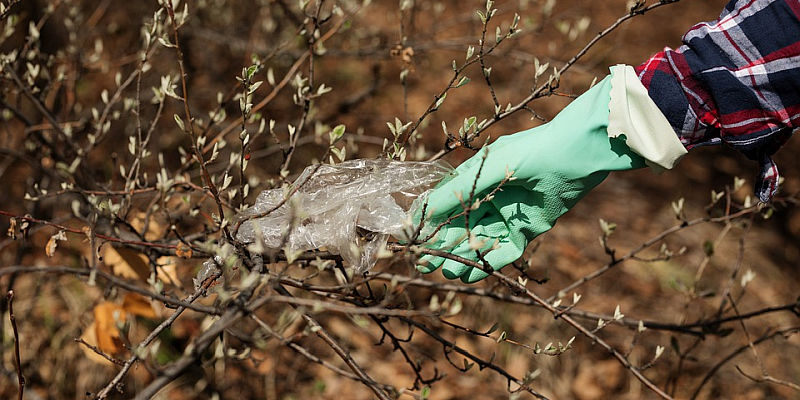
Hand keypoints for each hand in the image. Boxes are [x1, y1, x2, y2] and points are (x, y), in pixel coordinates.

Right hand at [416, 76, 646, 282]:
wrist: (574, 155)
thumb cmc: (528, 154)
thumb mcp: (486, 171)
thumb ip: (455, 193)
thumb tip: (421, 214)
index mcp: (474, 180)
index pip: (445, 207)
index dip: (429, 225)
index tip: (412, 242)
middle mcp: (488, 199)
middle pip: (459, 228)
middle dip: (442, 247)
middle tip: (426, 265)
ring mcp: (507, 215)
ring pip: (479, 242)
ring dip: (462, 257)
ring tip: (447, 272)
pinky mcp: (526, 229)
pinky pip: (504, 250)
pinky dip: (488, 262)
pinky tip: (471, 274)